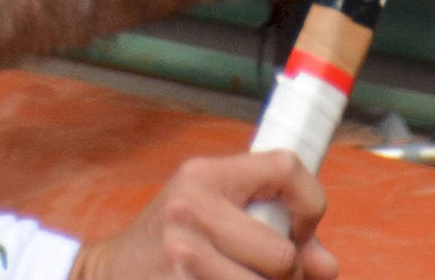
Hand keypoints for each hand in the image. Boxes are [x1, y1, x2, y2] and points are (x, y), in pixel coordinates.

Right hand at [73, 151, 336, 279]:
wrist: (109, 273)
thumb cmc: (171, 244)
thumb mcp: (213, 215)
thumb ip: (274, 229)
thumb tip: (326, 266)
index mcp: (205, 175)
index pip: (286, 167)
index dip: (311, 202)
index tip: (302, 229)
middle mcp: (191, 208)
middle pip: (284, 255)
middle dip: (286, 274)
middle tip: (261, 271)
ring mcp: (183, 255)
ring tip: (238, 279)